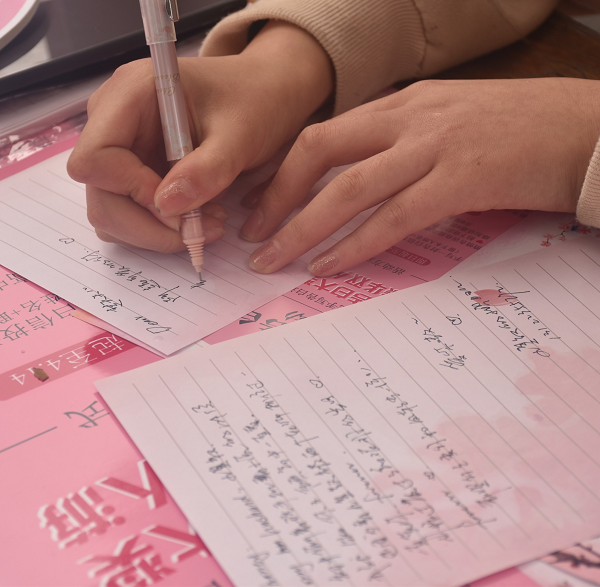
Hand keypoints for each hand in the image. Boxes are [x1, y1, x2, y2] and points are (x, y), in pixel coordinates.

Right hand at [67, 21, 332, 250]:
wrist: (263, 96)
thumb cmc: (254, 103)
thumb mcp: (241, 135)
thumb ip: (207, 169)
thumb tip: (166, 206)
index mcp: (131, 94)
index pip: (94, 158)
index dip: (129, 190)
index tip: (177, 206)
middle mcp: (114, 121)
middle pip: (100, 193)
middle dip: (147, 223)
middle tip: (199, 232)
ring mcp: (121, 149)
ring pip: (110, 211)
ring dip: (156, 231)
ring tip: (208, 223)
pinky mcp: (133, 172)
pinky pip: (129, 214)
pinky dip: (160, 228)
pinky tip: (198, 218)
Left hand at [241, 78, 599, 274]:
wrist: (585, 126)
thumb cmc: (518, 130)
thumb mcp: (446, 127)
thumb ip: (402, 149)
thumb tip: (364, 188)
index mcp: (401, 105)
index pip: (322, 135)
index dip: (282, 171)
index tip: (259, 203)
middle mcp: (408, 119)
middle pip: (319, 153)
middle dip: (277, 198)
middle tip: (252, 236)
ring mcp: (433, 147)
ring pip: (348, 189)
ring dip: (303, 229)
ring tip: (272, 262)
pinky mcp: (461, 179)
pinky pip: (394, 218)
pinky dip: (356, 246)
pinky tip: (329, 267)